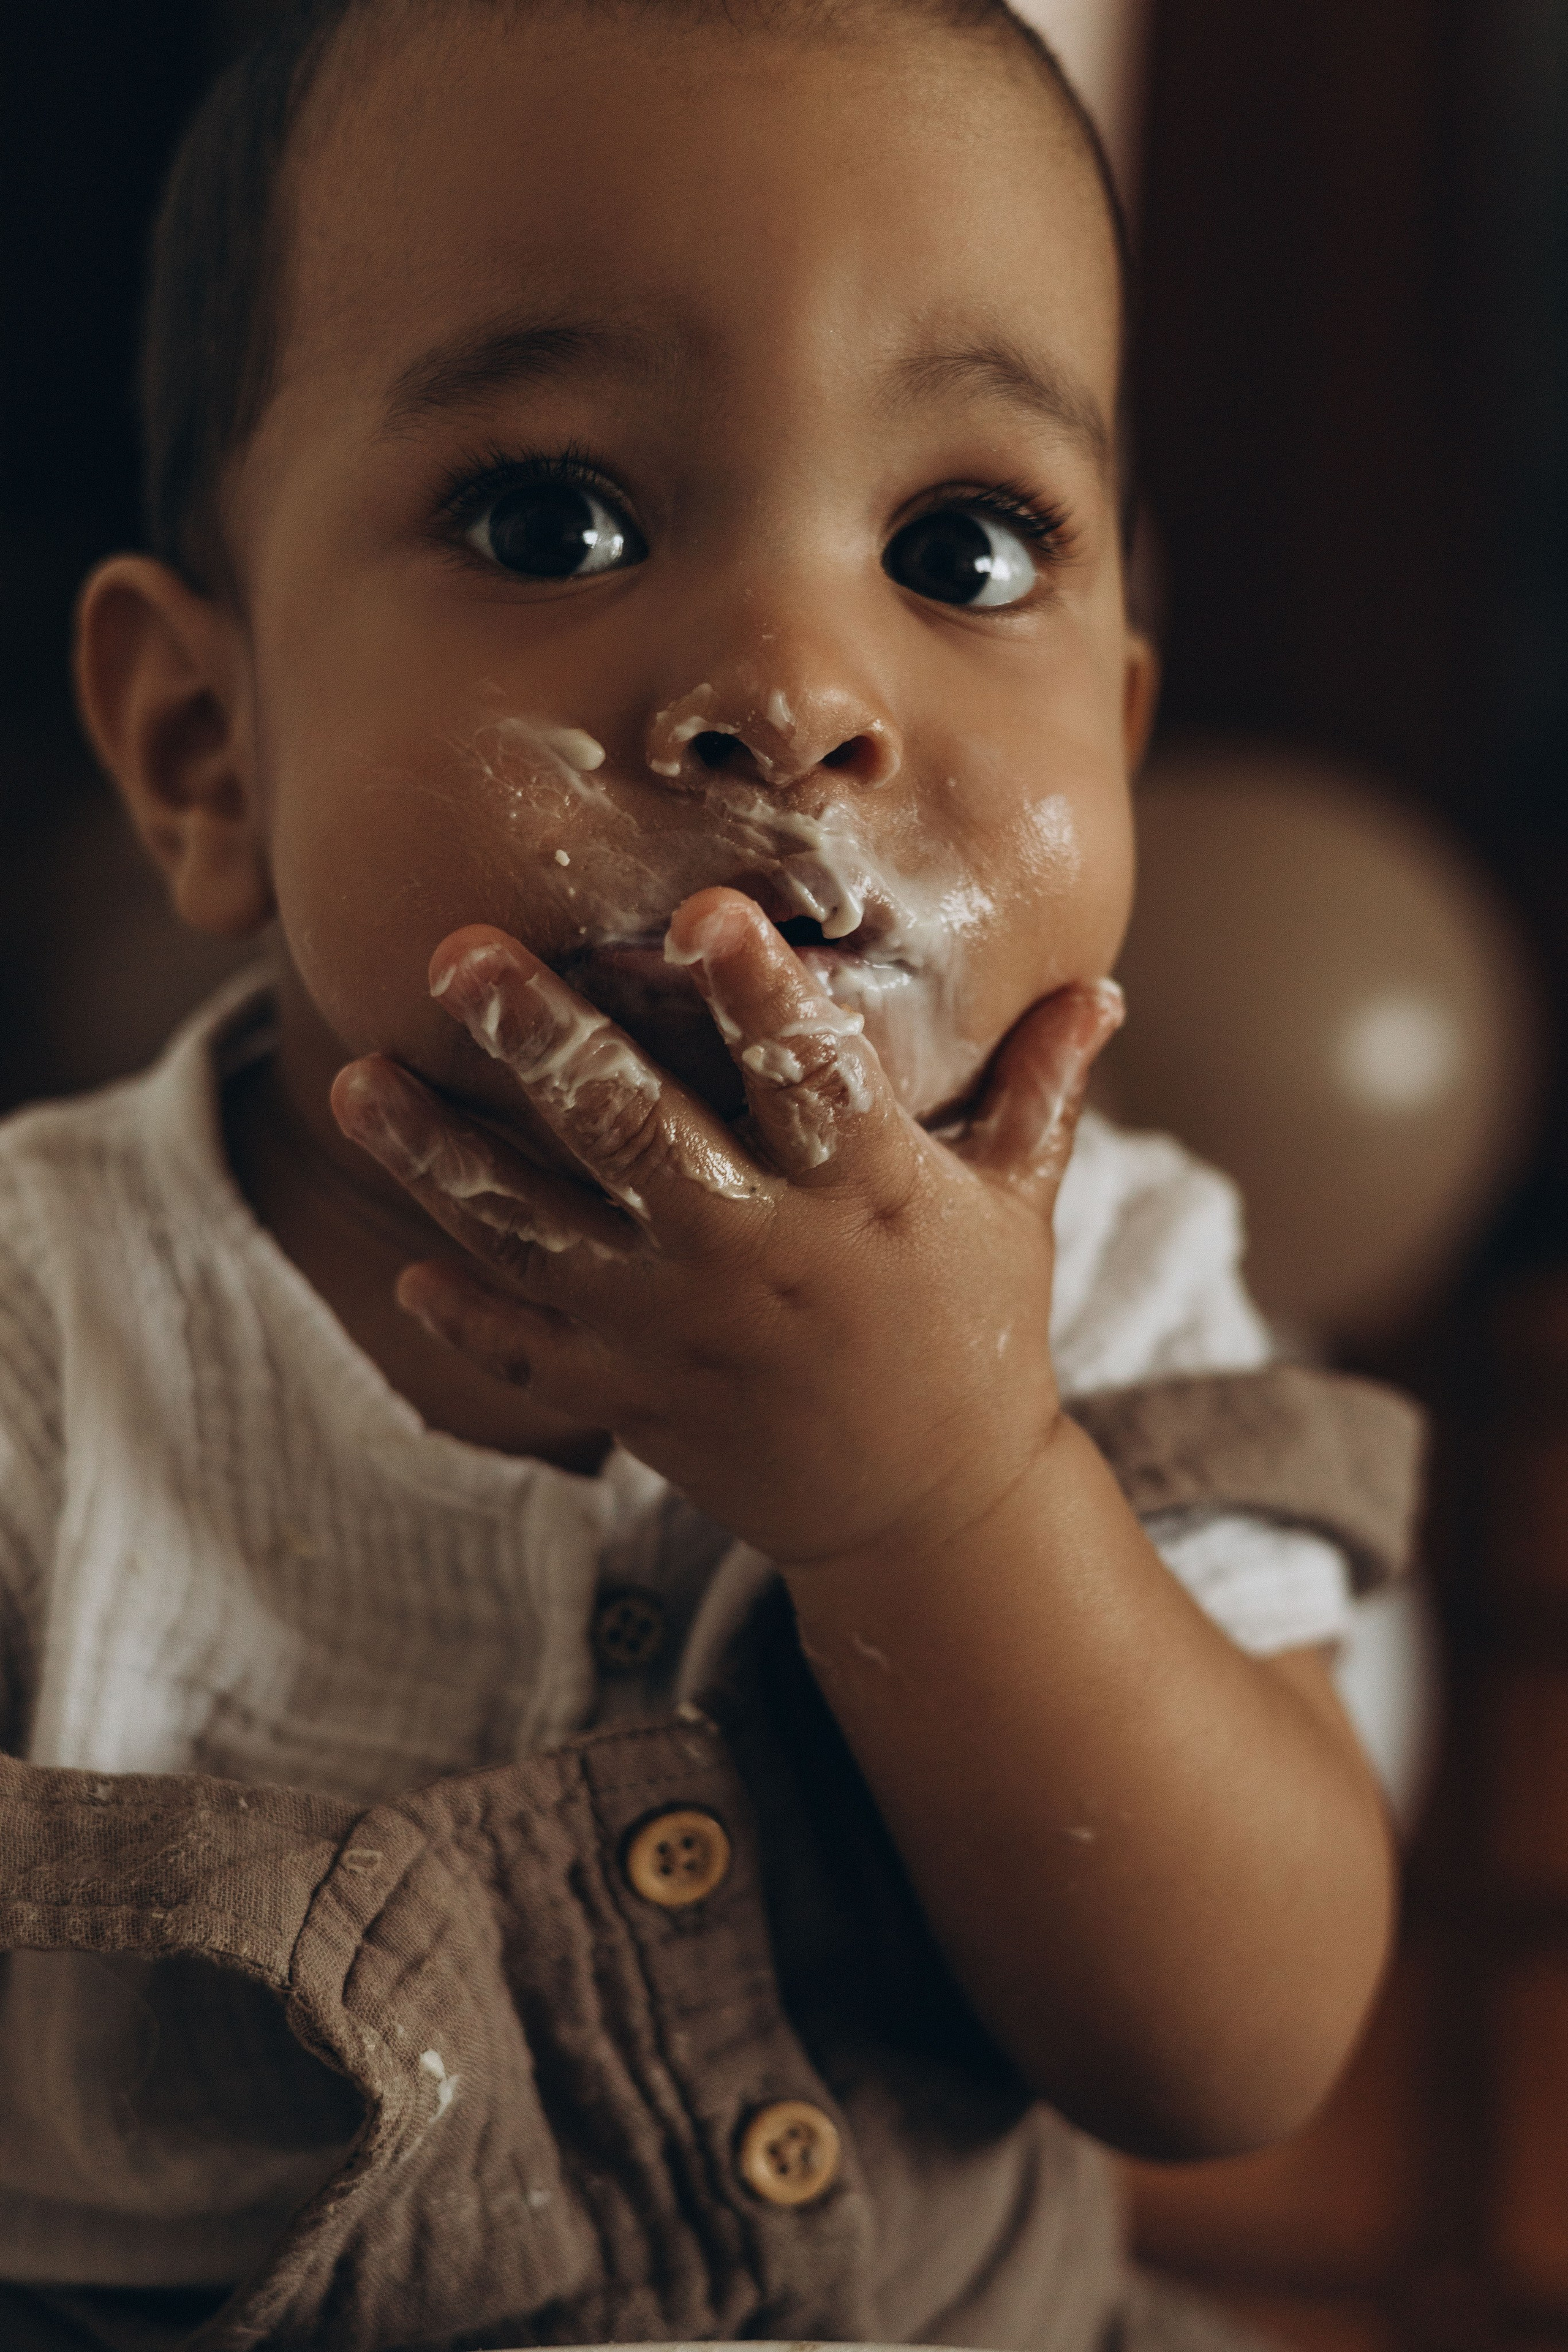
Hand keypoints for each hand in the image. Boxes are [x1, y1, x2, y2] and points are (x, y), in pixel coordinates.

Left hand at [332, 888, 1121, 1565]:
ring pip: (538, 1234)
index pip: (811, 1076)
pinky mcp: (634, 1399)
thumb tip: (1105, 986)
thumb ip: (1038, 1092)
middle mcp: (760, 1257)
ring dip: (442, 1159)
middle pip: (635, 1134)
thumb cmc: (975, 1337)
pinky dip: (465, 1313)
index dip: (759, 995)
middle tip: (459, 954)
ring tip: (357, 1084)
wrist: (930, 1515)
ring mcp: (681, 1335)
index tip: (703, 910)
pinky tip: (404, 1265)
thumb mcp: (1016, 1211)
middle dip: (544, 1040)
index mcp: (864, 1196)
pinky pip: (529, 1350)